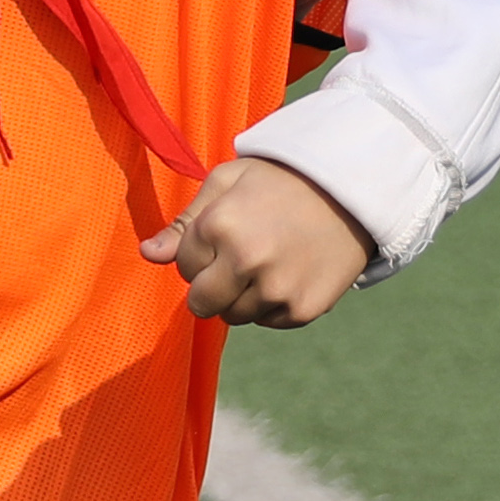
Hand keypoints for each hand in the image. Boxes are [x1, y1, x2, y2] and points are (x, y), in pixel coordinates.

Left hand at [140, 156, 370, 330]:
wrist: (352, 189)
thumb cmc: (281, 179)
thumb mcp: (227, 182)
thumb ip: (184, 222)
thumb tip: (147, 254)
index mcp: (220, 227)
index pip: (183, 266)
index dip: (201, 252)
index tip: (227, 234)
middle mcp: (246, 262)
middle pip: (202, 303)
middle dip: (211, 285)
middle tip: (240, 258)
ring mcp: (276, 290)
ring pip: (235, 316)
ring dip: (243, 295)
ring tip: (270, 260)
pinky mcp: (303, 310)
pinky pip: (269, 321)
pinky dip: (274, 304)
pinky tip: (292, 271)